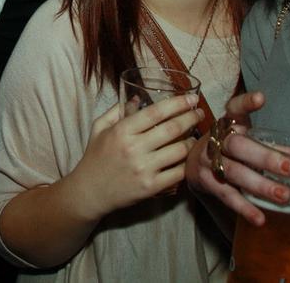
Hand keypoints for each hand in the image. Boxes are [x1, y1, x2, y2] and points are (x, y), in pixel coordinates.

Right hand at [67, 95, 202, 221]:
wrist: (90, 192)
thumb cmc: (95, 157)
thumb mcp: (99, 128)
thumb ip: (117, 110)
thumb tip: (138, 97)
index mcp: (122, 131)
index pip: (156, 112)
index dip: (178, 103)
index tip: (192, 98)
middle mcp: (134, 148)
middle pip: (172, 129)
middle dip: (191, 118)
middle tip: (200, 113)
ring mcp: (144, 169)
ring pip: (179, 151)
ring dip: (192, 141)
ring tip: (195, 136)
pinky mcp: (152, 187)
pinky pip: (178, 173)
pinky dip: (186, 163)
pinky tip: (187, 158)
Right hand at [185, 92, 289, 226]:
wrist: (193, 164)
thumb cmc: (232, 150)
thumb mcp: (250, 142)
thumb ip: (284, 149)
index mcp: (231, 124)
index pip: (235, 108)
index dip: (246, 103)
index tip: (261, 98)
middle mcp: (219, 140)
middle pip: (238, 145)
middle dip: (264, 156)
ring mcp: (210, 162)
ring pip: (234, 172)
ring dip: (259, 184)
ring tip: (284, 195)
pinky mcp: (207, 183)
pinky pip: (226, 196)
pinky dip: (243, 207)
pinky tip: (260, 218)